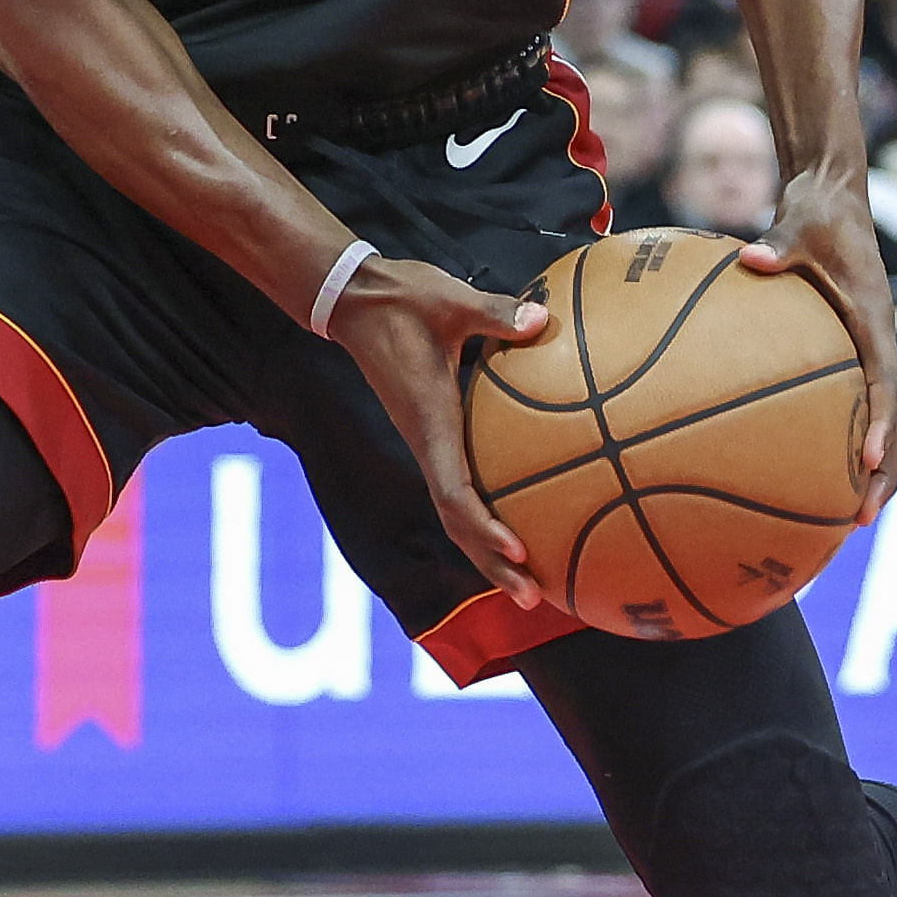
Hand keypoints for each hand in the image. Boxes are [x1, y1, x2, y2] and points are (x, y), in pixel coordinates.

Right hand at [328, 257, 553, 605]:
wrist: (355, 299)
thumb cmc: (403, 299)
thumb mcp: (451, 300)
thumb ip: (495, 313)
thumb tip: (542, 319)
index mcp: (431, 422)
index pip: (455, 491)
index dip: (485, 527)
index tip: (518, 551)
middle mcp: (427, 442)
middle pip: (456, 522)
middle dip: (491, 563)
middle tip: (533, 597)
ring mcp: (427, 442)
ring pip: (455, 511)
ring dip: (487, 550)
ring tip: (530, 583)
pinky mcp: (432, 433)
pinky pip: (458, 487)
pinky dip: (485, 517)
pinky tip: (519, 523)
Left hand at [740, 167, 896, 523]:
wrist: (836, 201)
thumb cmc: (817, 215)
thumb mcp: (799, 224)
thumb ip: (779, 244)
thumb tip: (750, 257)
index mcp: (874, 317)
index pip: (885, 378)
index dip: (880, 421)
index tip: (868, 460)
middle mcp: (882, 340)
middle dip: (888, 469)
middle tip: (864, 516)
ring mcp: (874, 351)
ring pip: (892, 421)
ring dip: (882, 468)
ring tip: (857, 518)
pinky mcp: (859, 354)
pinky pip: (865, 407)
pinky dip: (857, 443)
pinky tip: (825, 477)